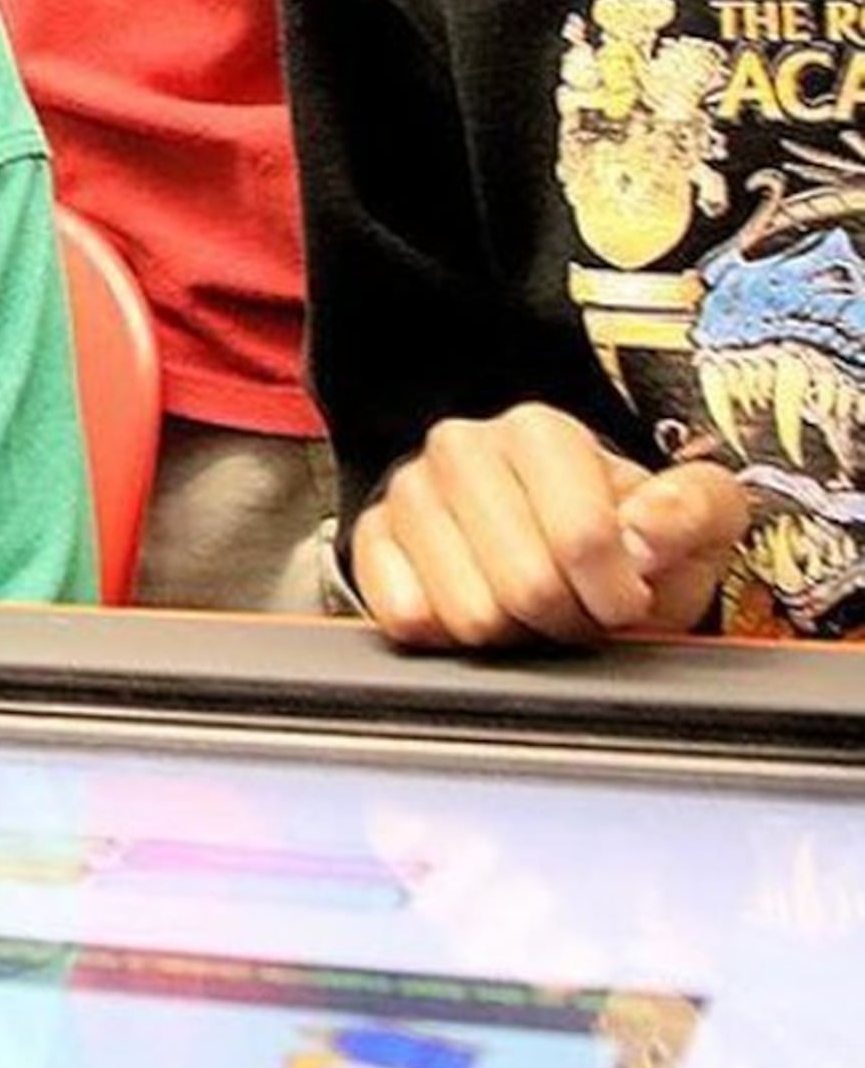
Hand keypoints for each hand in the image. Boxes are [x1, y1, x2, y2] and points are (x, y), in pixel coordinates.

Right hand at [349, 405, 751, 650]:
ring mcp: (408, 494)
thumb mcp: (694, 519)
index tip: (626, 597)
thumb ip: (693, 511)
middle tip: (578, 609)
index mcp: (539, 432)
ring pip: (468, 613)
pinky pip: (406, 618)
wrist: (551, 550)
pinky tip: (480, 605)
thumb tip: (648, 531)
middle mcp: (461, 449)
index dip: (615, 592)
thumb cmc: (622, 537)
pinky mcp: (371, 541)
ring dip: (512, 634)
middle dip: (565, 619)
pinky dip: (451, 635)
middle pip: (525, 584)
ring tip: (530, 608)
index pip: (582, 537)